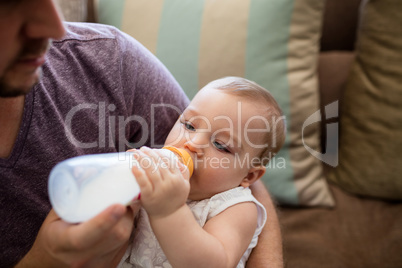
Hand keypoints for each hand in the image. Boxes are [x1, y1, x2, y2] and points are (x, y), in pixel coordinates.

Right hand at [17, 203, 139, 267]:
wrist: (51, 264)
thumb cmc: (53, 235)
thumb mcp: (55, 216)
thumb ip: (71, 197)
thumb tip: (90, 170)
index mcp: (62, 242)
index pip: (84, 235)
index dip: (104, 221)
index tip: (119, 206)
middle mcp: (80, 257)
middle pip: (113, 236)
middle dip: (124, 214)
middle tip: (124, 198)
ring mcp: (96, 264)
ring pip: (123, 240)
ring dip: (127, 221)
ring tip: (121, 208)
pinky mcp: (108, 266)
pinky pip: (124, 246)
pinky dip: (125, 230)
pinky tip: (120, 222)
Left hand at [132, 147, 189, 217]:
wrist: (169, 216)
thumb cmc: (175, 198)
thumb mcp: (185, 185)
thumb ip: (184, 171)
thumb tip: (177, 159)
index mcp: (178, 178)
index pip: (168, 161)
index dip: (159, 153)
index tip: (152, 149)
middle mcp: (170, 183)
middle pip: (158, 163)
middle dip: (149, 153)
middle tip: (142, 149)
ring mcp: (160, 190)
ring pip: (150, 170)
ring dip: (142, 159)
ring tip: (135, 153)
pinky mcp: (149, 197)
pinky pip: (143, 183)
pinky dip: (138, 174)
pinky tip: (133, 166)